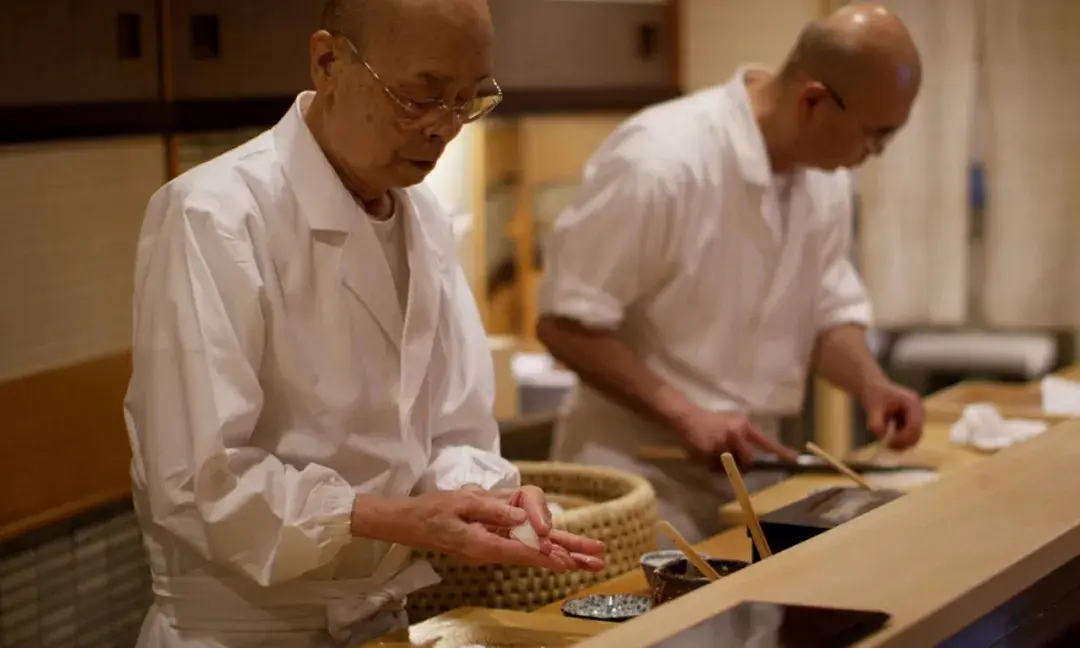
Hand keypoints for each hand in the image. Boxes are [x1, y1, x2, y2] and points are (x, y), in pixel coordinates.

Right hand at [361, 489, 601, 571]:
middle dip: (567, 556)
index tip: (568, 562)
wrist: (410, 522)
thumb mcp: (462, 502)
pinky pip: (521, 544)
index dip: (547, 555)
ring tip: (589, 558)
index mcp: (483, 542)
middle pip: (535, 554)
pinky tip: (562, 549)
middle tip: (596, 561)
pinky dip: (542, 547)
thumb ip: (493, 510)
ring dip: (561, 552)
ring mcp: (492, 546)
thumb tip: (522, 518)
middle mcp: (491, 548)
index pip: (521, 551)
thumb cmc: (433, 510)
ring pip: (532, 549)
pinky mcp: (491, 540)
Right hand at [675, 408, 799, 467]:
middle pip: (749, 461)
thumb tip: (755, 460)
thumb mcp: (732, 423)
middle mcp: (735, 434)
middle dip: (744, 465)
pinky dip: (712, 466)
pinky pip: (716, 469)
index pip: (765, 442)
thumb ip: (745, 437)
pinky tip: (706, 455)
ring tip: (716, 454)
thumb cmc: (712, 421)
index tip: (794, 459)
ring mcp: (721, 444)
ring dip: (725, 466)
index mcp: (743, 426)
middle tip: (736, 462)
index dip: (780, 452)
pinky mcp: (708, 453)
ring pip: (731, 467)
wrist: (687, 417)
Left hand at [859, 379, 923, 449]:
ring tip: (885, 444)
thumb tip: (883, 439)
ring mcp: (917, 415)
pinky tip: (887, 439)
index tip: (889, 443)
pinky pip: (909, 434)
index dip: (904, 437)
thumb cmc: (873, 394)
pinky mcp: (911, 420)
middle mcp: (918, 409)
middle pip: (917, 433)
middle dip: (903, 442)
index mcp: (912, 402)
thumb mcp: (872, 409)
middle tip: (886, 447)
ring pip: (914, 436)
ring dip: (901, 442)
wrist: (872, 386)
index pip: (915, 425)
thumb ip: (877, 424)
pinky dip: (899, 439)